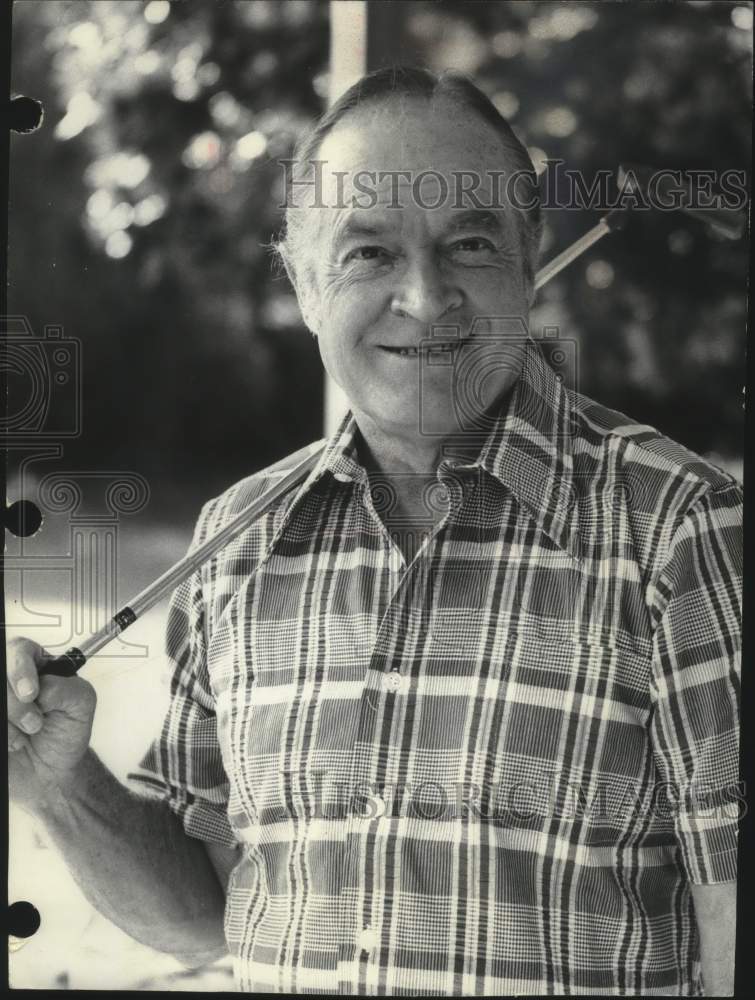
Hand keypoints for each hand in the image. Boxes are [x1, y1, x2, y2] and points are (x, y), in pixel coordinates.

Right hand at [7, 637, 96, 810]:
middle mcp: (9, 678)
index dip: (21, 669)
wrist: (49, 773)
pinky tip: (14, 743)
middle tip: (35, 723)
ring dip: (10, 722)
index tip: (31, 693)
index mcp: (35, 665)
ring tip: (28, 734)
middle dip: (16, 703)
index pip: (20, 649)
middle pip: (2, 672)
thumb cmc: (65, 735)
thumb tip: (41, 687)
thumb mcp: (81, 704)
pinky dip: (4, 735)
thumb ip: (67, 687)